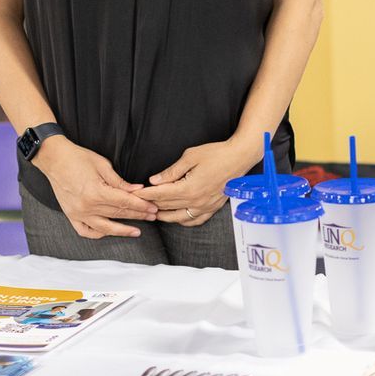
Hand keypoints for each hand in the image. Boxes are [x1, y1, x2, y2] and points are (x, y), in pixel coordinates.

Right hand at [34, 139, 158, 238]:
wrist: (54, 159)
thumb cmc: (78, 158)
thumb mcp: (102, 165)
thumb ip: (120, 182)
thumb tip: (137, 190)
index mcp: (96, 192)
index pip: (125, 202)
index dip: (141, 206)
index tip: (153, 208)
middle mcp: (87, 206)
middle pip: (118, 214)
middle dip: (138, 215)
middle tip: (152, 216)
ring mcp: (78, 213)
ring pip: (105, 228)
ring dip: (122, 230)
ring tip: (136, 231)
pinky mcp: (71, 215)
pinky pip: (86, 231)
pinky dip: (98, 234)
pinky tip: (109, 232)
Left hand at [146, 136, 262, 227]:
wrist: (239, 158)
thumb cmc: (217, 154)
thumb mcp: (190, 157)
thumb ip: (171, 171)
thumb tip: (155, 180)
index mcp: (189, 188)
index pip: (160, 195)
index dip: (145, 194)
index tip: (135, 193)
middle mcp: (196, 201)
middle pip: (167, 206)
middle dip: (151, 204)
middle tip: (139, 202)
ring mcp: (205, 206)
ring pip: (178, 217)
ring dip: (164, 215)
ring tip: (153, 212)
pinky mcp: (212, 207)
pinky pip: (195, 220)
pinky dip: (183, 221)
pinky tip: (176, 218)